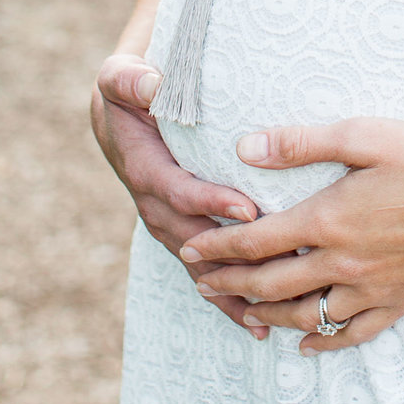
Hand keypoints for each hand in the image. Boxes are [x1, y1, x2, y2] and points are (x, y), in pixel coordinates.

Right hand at [91, 53, 271, 340]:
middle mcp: (155, 208)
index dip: (212, 202)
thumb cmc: (128, 92)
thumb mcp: (120, 78)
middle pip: (198, 241)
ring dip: (239, 287)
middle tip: (284, 262)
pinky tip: (260, 325)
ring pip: (203, 267)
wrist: (120, 119)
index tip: (249, 207)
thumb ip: (131, 79)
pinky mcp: (184, 238)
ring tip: (279, 307)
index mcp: (146, 171)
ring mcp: (170, 229)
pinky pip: (205, 275)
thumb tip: (151, 85)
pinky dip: (230, 301)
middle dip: (239, 255)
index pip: (180, 192)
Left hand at [178, 118, 403, 353]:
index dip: (218, 248)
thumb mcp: (366, 135)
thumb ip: (304, 142)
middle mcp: (343, 263)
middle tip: (199, 284)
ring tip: (241, 310)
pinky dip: (322, 341)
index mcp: (329, 220)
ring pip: (305, 315)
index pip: (256, 242)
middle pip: (271, 285)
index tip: (190, 250)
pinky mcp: (398, 304)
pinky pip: (351, 334)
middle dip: (230, 284)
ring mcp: (371, 290)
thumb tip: (247, 147)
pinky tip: (305, 343)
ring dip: (265, 315)